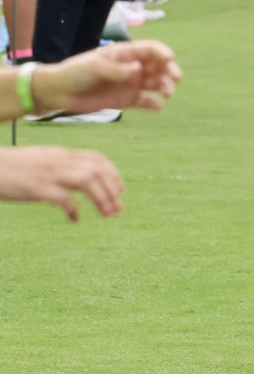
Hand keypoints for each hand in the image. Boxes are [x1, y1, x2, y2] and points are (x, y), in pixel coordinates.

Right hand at [0, 146, 123, 220]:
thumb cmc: (12, 167)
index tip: (120, 188)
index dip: (112, 173)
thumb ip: (58, 165)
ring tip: (107, 215)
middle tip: (118, 209)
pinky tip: (75, 219)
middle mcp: (59, 160)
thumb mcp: (40, 160)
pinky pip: (64, 198)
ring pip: (87, 180)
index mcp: (60, 154)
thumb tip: (73, 179)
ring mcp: (49, 173)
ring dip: (102, 198)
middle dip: (112, 189)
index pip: (95, 158)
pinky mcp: (37, 188)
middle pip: (96, 170)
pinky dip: (74, 209)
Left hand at [32, 41, 181, 114]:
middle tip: (176, 79)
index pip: (151, 50)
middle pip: (159, 66)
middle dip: (170, 70)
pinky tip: (158, 106)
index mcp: (125, 54)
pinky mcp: (127, 100)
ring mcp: (131, 83)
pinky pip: (146, 101)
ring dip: (165, 87)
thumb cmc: (76, 72)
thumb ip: (117, 69)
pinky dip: (154, 104)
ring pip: (156, 83)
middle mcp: (132, 67)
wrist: (59, 92)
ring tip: (167, 94)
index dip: (163, 53)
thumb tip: (139, 69)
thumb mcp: (96, 67)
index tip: (170, 59)